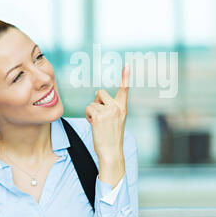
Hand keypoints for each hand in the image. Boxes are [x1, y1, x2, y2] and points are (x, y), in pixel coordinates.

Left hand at [85, 64, 129, 186]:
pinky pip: (88, 109)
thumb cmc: (112, 137)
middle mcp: (117, 107)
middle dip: (96, 101)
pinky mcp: (98, 117)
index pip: (124, 89)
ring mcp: (108, 111)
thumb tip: (97, 97)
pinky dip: (88, 117)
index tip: (127, 64)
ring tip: (98, 124)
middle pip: (100, 92)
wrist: (112, 152)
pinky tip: (94, 125)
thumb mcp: (116, 120)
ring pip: (92, 103)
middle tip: (100, 115)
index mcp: (123, 108)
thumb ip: (110, 108)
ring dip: (91, 112)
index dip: (125, 76)